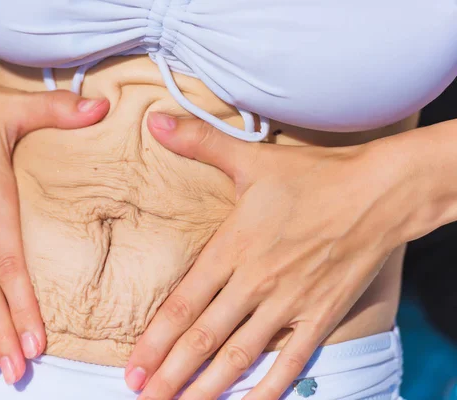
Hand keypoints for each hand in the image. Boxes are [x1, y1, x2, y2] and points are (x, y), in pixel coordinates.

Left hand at [125, 113, 410, 398]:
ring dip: (207, 387)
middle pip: (204, 338)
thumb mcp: (250, 158)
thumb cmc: (312, 177)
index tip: (132, 366)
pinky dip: (268, 388)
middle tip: (142, 397)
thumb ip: (198, 143)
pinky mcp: (319, 315)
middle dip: (170, 373)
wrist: (378, 193)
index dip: (155, 338)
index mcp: (233, 248)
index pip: (184, 303)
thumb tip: (153, 120)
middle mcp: (255, 282)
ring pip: (240, 355)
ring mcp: (289, 304)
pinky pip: (291, 361)